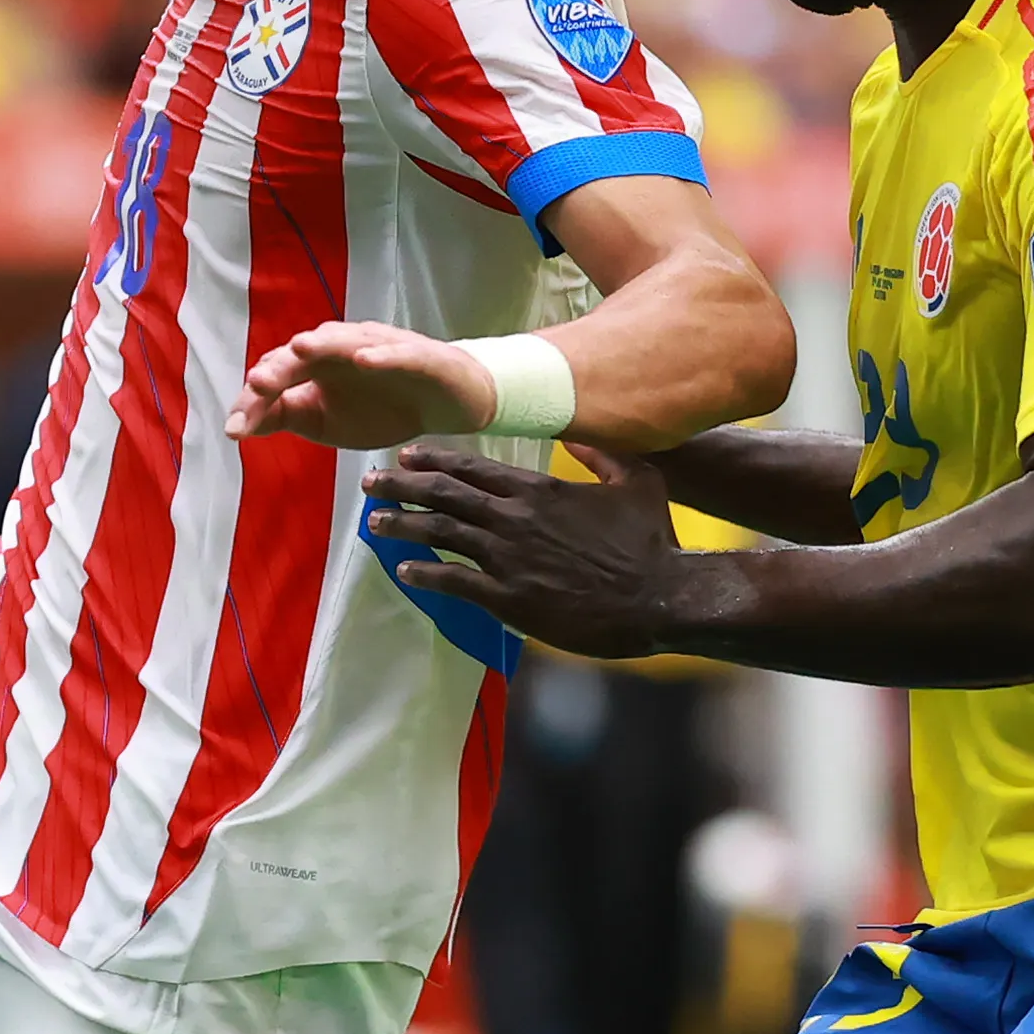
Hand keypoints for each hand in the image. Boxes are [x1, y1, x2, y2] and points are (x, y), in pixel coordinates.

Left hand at [230, 322, 491, 447]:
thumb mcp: (324, 422)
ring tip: (299, 350)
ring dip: (322, 344)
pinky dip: (381, 354)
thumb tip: (238, 424)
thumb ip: (285, 417)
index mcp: (315, 366)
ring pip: (345, 342)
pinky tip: (364, 360)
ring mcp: (378, 347)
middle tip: (257, 384)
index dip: (255, 400)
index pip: (277, 377)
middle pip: (303, 355)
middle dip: (279, 367)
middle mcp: (340, 349)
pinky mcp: (416, 354)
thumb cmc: (381, 408)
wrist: (445, 404)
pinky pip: (397, 352)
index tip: (235, 429)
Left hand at [358, 440, 698, 660]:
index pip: (474, 468)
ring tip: (374, 523)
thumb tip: (582, 435)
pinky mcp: (510, 598)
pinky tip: (404, 570)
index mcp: (539, 490)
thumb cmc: (654, 542)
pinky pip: (455, 582)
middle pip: (444, 494)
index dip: (434, 460)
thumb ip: (604, 455)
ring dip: (402, 525)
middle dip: (402, 486)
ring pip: (440, 533)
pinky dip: (425, 574)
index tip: (406, 457)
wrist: (663, 597)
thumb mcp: (639, 481)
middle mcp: (515, 518)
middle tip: (371, 482)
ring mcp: (509, 558)